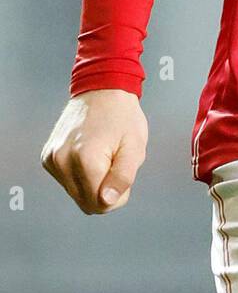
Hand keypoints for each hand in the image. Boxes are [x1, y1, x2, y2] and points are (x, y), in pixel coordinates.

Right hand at [40, 90, 147, 214]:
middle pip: (86, 203)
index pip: (101, 204)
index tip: (124, 172)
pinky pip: (67, 182)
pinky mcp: (47, 157)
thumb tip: (106, 201)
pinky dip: (81, 175)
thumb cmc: (123, 117)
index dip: (118, 195)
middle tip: (114, 163)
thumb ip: (123, 178)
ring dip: (92, 183)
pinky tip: (89, 153)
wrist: (102, 88)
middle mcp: (61, 161)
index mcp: (85, 159)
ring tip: (102, 155)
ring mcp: (51, 159)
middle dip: (104, 191)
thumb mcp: (134, 147)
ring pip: (76, 194)